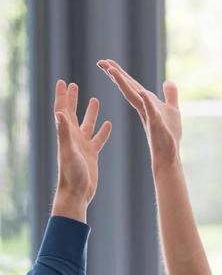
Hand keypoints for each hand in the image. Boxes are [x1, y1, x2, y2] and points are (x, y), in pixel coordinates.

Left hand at [52, 80, 112, 210]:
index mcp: (67, 134)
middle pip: (72, 113)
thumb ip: (64, 132)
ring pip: (87, 124)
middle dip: (72, 99)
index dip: (62, 96)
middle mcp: (74, 138)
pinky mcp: (92, 154)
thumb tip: (60, 114)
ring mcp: (83, 146)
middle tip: (74, 85)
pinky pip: (98, 139)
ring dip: (90, 112)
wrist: (77, 192)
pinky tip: (108, 124)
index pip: (63, 110)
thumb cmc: (71, 174)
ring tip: (94, 99)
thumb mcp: (68, 151)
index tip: (63, 82)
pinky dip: (103, 131)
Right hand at [97, 60, 181, 164]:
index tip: (107, 62)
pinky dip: (147, 102)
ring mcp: (148, 115)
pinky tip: (142, 92)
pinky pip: (151, 111)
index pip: (131, 86)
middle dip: (115, 74)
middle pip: (128, 88)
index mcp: (145, 103)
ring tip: (112, 70)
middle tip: (100, 62)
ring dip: (124, 84)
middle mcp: (143, 107)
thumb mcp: (172, 109)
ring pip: (134, 96)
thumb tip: (168, 81)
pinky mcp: (157, 124)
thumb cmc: (168, 134)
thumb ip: (170, 95)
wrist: (168, 153)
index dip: (120, 74)